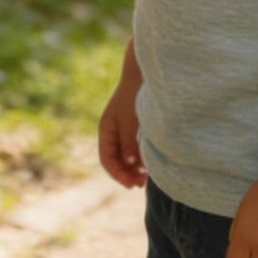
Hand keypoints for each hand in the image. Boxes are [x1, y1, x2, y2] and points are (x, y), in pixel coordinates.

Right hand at [98, 39, 146, 186]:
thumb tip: (130, 164)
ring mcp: (123, 127)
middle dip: (126, 173)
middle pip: (115, 159)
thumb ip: (128, 144)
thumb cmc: (135, 96)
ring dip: (134, 167)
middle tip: (141, 183)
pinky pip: (133, 147)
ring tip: (147, 176)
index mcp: (106, 129)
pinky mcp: (134, 125)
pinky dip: (140, 157)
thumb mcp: (130, 122)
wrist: (143, 72)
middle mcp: (112, 130)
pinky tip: (151, 162)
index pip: (106, 160)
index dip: (118, 175)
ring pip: (125, 155)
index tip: (132, 184)